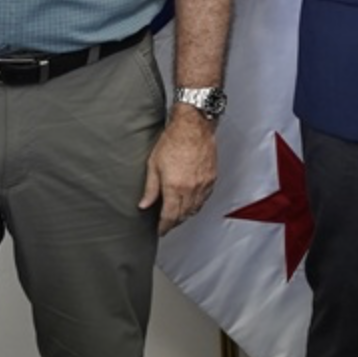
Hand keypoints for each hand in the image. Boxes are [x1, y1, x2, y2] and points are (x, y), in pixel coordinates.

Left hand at [140, 108, 217, 235]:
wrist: (193, 126)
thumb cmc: (174, 140)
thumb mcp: (154, 164)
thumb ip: (150, 188)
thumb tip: (144, 204)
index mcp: (175, 187)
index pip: (170, 216)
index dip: (164, 226)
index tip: (160, 230)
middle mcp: (191, 188)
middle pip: (184, 215)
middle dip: (174, 222)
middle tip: (167, 223)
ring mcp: (204, 184)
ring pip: (196, 209)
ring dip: (186, 214)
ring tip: (178, 214)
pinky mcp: (212, 178)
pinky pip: (205, 198)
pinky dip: (197, 204)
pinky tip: (192, 201)